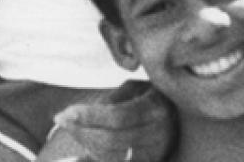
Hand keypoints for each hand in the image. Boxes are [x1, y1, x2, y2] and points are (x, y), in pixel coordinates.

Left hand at [52, 81, 175, 161]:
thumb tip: (81, 116)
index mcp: (156, 108)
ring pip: (112, 157)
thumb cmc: (154, 96)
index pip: (117, 116)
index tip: (65, 112)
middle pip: (112, 140)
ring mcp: (156, 154)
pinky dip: (95, 159)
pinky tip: (78, 158)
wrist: (183, 116)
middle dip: (81, 131)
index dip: (89, 116)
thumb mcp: (135, 88)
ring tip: (70, 129)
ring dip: (86, 145)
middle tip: (61, 119)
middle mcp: (160, 134)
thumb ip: (112, 101)